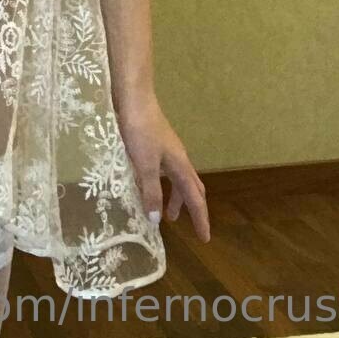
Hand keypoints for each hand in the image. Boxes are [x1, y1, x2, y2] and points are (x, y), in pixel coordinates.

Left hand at [117, 93, 210, 242]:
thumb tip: (157, 220)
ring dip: (174, 197)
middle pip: (191, 187)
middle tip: (189, 227)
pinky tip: (148, 185)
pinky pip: (164, 170)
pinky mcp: (154, 142)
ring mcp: (167, 149)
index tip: (205, 239)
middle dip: (191, 208)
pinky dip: (162, 184)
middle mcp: (178, 158)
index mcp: (180, 165)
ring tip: (165, 213)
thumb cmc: (141, 131)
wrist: (133, 98)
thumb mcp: (145, 165)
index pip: (195, 198)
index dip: (201, 219)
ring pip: (177, 179)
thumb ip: (152, 191)